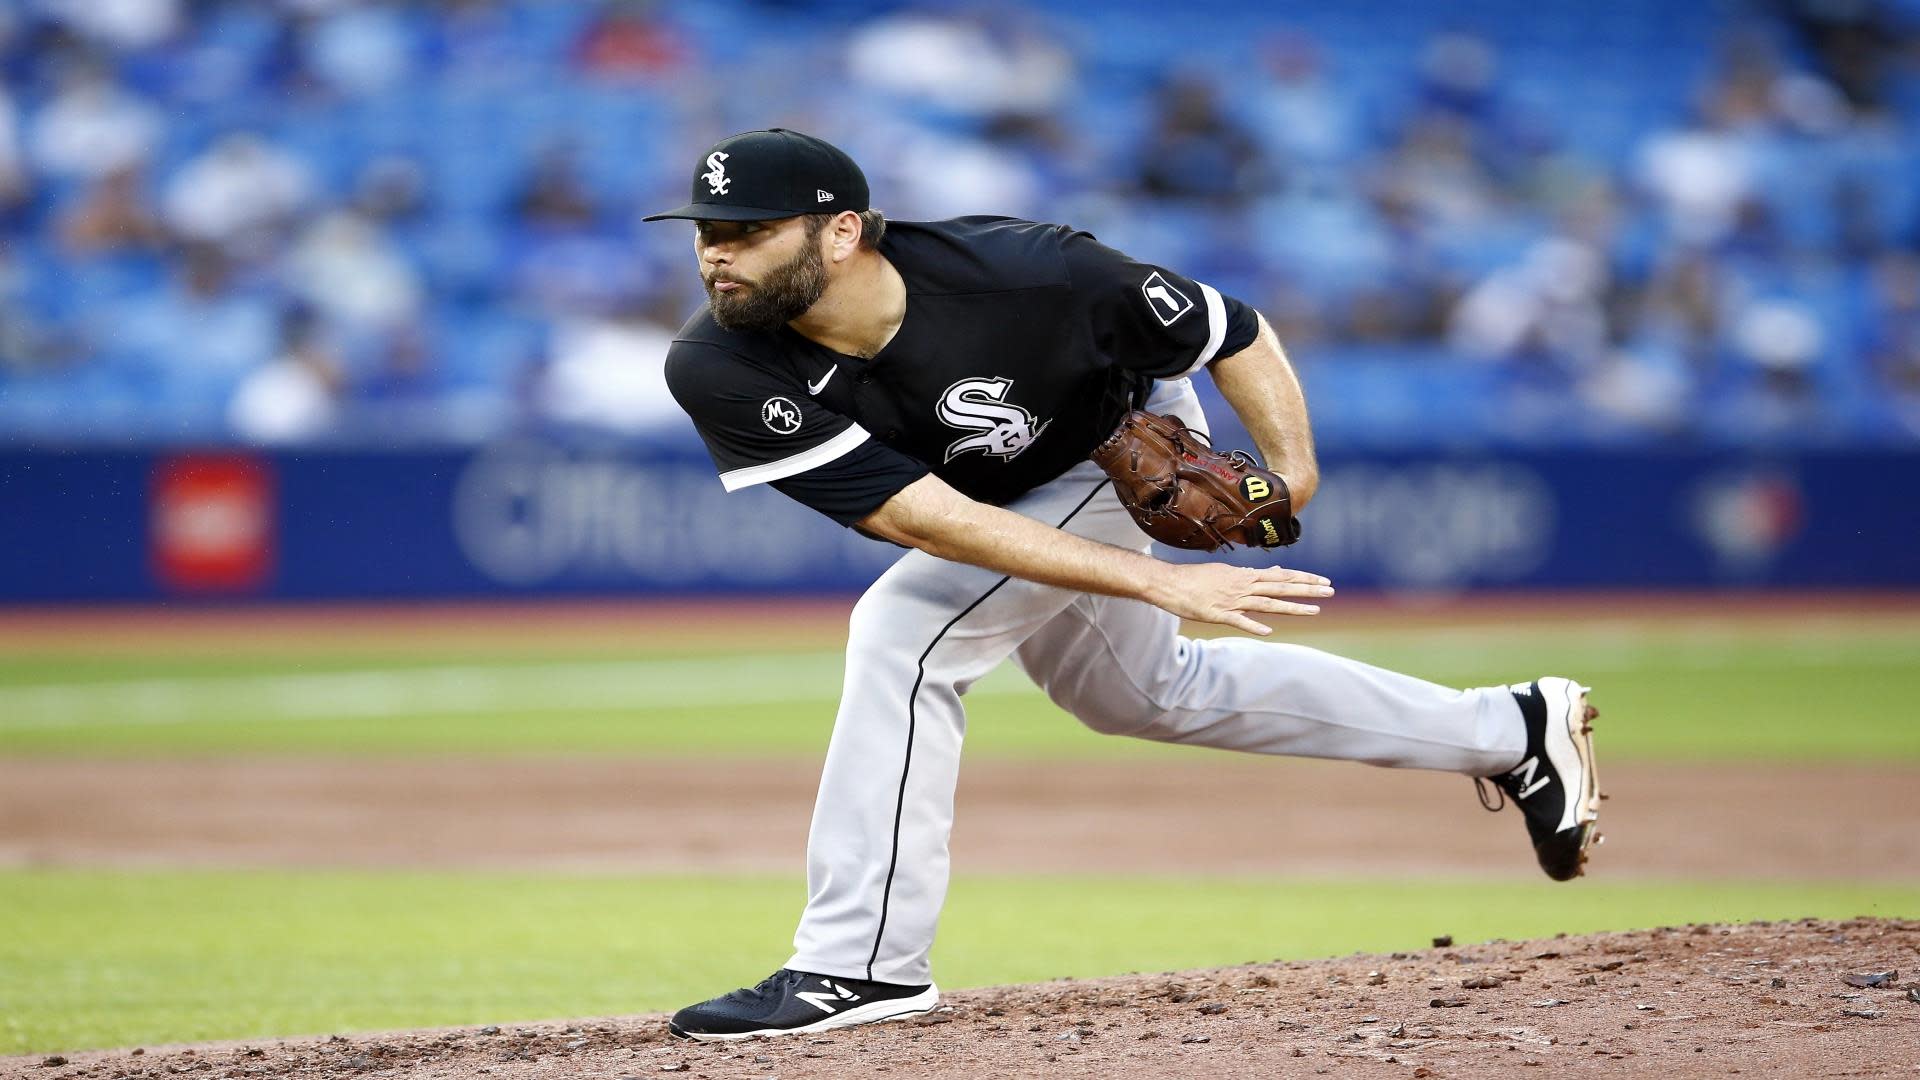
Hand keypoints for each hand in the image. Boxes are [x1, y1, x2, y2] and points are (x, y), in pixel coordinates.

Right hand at [1145, 562, 1332, 635]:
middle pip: (1280, 587)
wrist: (1168, 582)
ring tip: (1315, 610)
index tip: (1323, 580)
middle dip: (1307, 589)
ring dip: (1292, 607)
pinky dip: (1253, 625)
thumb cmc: (1195, 578)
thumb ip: (1248, 575)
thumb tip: (1268, 574)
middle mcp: (1242, 586)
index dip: (1303, 578)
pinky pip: (1238, 621)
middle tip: (1330, 590)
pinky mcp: (1217, 614)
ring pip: (1267, 603)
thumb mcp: (1225, 572)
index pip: (1280, 576)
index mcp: (1244, 576)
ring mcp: (1231, 600)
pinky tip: (1269, 631)